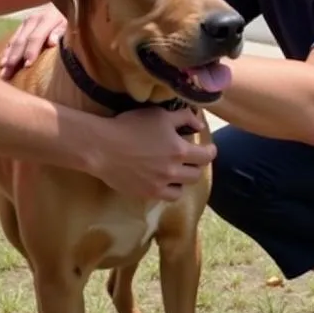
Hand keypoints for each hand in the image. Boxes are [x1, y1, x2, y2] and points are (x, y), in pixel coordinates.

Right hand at [0, 4, 66, 78]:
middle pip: (22, 40)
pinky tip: (2, 60)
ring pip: (14, 40)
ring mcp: (26, 23)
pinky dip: (7, 50)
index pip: (36, 37)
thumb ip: (61, 33)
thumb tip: (52, 43)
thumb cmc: (70, 19)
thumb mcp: (70, 24)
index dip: (31, 51)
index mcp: (48, 19)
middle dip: (14, 57)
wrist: (65, 3)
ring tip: (2, 69)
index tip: (27, 65)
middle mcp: (34, 19)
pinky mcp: (22, 26)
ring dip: (7, 55)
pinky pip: (12, 39)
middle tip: (7, 72)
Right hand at [90, 106, 215, 200]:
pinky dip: (170, 190)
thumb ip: (183, 118)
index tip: (208, 149)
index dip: (210, 151)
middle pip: (196, 174)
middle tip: (191, 159)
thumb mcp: (160, 115)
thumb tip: (199, 124)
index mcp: (179, 150)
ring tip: (177, 172)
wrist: (103, 147)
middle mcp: (173, 171)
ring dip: (183, 179)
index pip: (206, 156)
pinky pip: (167, 197)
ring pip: (183, 188)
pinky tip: (164, 182)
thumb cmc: (131, 126)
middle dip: (196, 165)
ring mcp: (160, 185)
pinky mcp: (147, 194)